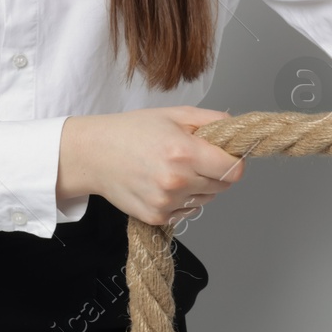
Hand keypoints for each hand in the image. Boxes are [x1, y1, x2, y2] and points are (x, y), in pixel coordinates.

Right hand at [57, 106, 245, 224]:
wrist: (93, 154)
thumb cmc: (132, 131)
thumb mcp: (174, 114)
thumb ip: (212, 120)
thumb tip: (237, 129)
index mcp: (185, 152)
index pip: (234, 170)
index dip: (234, 160)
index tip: (225, 155)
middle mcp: (177, 181)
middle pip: (223, 186)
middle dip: (215, 172)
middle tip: (193, 159)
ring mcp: (167, 202)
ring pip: (206, 200)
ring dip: (199, 188)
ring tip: (173, 170)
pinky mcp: (157, 217)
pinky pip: (187, 212)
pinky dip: (182, 201)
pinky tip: (162, 184)